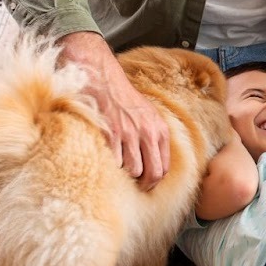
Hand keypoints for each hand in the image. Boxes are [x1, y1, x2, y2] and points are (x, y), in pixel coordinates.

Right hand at [59, 32, 169, 188]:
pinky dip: (109, 166)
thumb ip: (151, 135)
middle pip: (153, 174)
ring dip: (124, 176)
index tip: (145, 185)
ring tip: (117, 172)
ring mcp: (129, 134)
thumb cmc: (121, 97)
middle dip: (143, 185)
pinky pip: (114, 162)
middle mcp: (148, 132)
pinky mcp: (111, 134)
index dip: (155, 181)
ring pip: (133, 171)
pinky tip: (104, 160)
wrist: (101, 77)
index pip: (165, 167)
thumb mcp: (146, 114)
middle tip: (132, 188)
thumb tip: (152, 163)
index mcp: (159, 129)